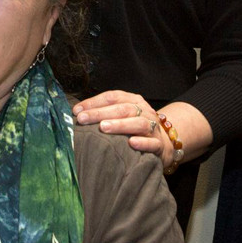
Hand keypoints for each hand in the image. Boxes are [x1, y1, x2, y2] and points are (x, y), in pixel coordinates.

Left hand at [73, 92, 211, 170]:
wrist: (165, 143)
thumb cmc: (135, 129)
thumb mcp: (123, 116)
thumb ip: (104, 113)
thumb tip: (76, 115)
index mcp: (133, 101)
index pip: (112, 97)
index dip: (94, 102)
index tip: (76, 111)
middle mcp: (144, 111)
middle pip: (123, 109)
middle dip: (101, 113)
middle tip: (83, 119)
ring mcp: (153, 127)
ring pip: (138, 123)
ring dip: (120, 125)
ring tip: (103, 127)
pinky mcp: (159, 145)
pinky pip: (152, 143)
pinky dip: (142, 142)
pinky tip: (131, 143)